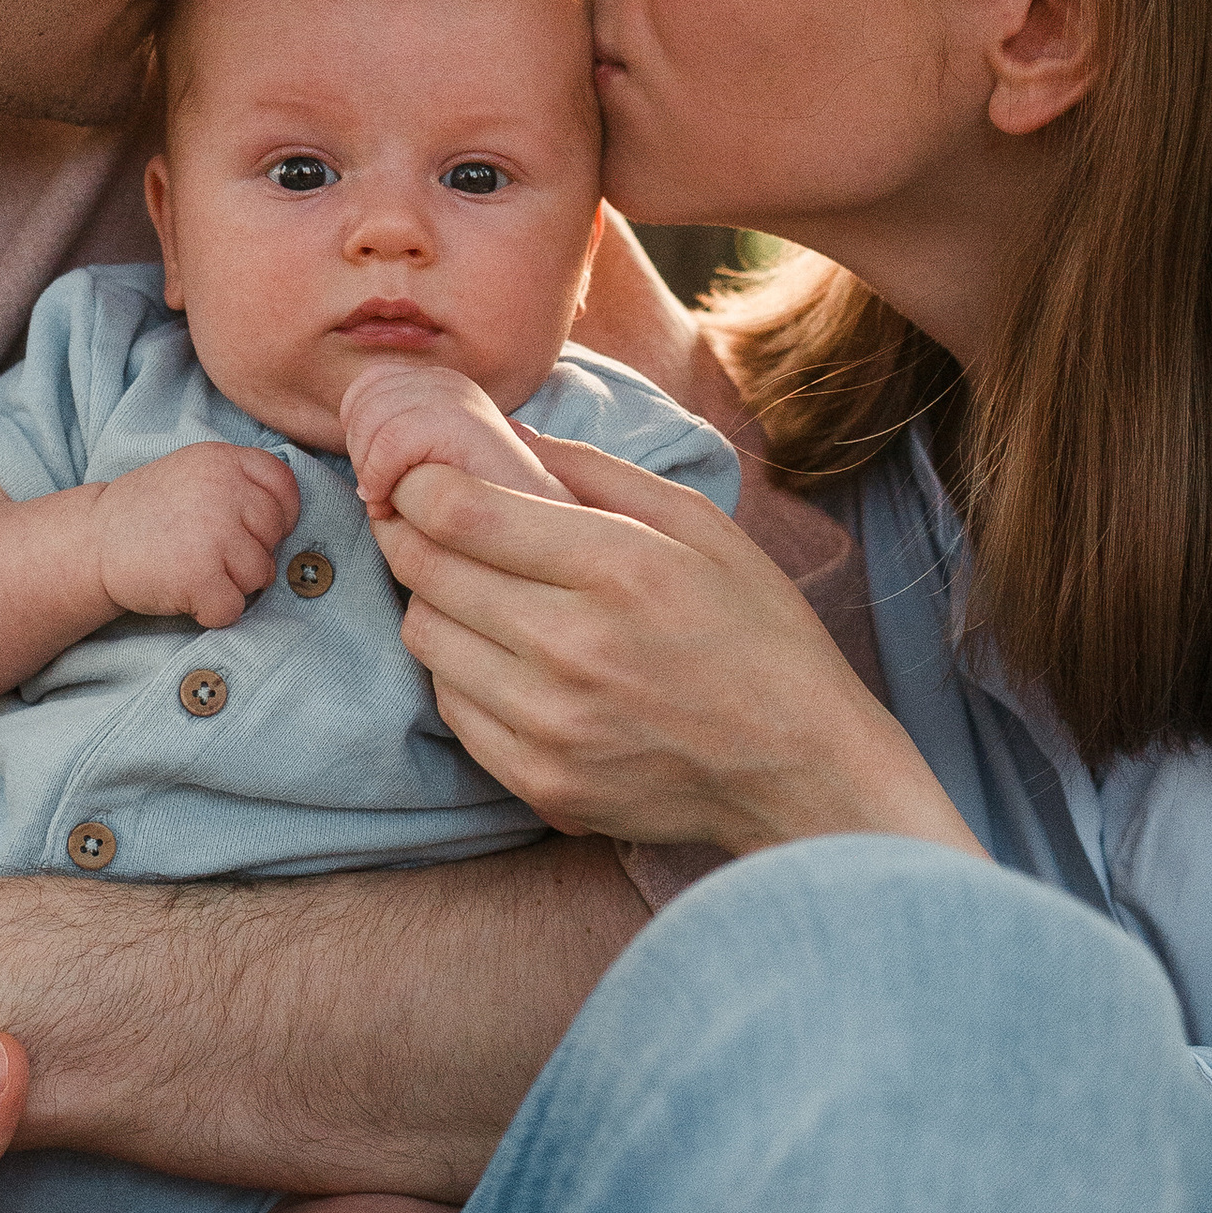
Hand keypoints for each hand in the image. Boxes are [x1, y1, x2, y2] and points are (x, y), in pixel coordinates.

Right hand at [94, 441, 298, 628]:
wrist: (92, 542)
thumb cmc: (147, 513)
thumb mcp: (193, 472)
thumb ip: (238, 481)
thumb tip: (288, 518)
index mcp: (222, 460)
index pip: (284, 486)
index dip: (280, 516)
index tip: (255, 530)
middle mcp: (223, 492)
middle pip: (275, 536)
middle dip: (251, 553)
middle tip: (210, 554)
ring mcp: (213, 535)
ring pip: (260, 575)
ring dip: (233, 584)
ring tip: (194, 569)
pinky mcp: (200, 577)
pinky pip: (233, 608)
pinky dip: (212, 611)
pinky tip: (186, 592)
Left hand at [342, 357, 570, 517]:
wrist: (536, 527)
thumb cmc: (474, 505)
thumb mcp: (422, 462)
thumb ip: (388, 441)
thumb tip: (346, 440)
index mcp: (436, 381)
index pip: (363, 389)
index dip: (360, 439)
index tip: (382, 483)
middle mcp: (447, 380)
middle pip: (361, 404)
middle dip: (362, 458)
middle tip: (387, 499)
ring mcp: (458, 397)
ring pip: (370, 423)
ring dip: (373, 474)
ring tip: (397, 504)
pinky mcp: (461, 422)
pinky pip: (389, 443)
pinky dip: (383, 481)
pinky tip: (402, 506)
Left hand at [370, 428, 979, 858]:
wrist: (801, 769)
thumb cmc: (757, 632)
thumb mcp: (698, 523)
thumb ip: (593, 469)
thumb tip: (498, 431)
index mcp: (617, 568)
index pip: (457, 513)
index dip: (417, 486)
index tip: (419, 479)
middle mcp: (572, 648)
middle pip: (426, 573)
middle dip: (410, 535)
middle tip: (427, 523)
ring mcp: (551, 724)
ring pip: (425, 640)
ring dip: (434, 604)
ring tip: (476, 592)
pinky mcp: (540, 781)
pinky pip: (451, 708)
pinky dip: (460, 672)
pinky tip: (502, 659)